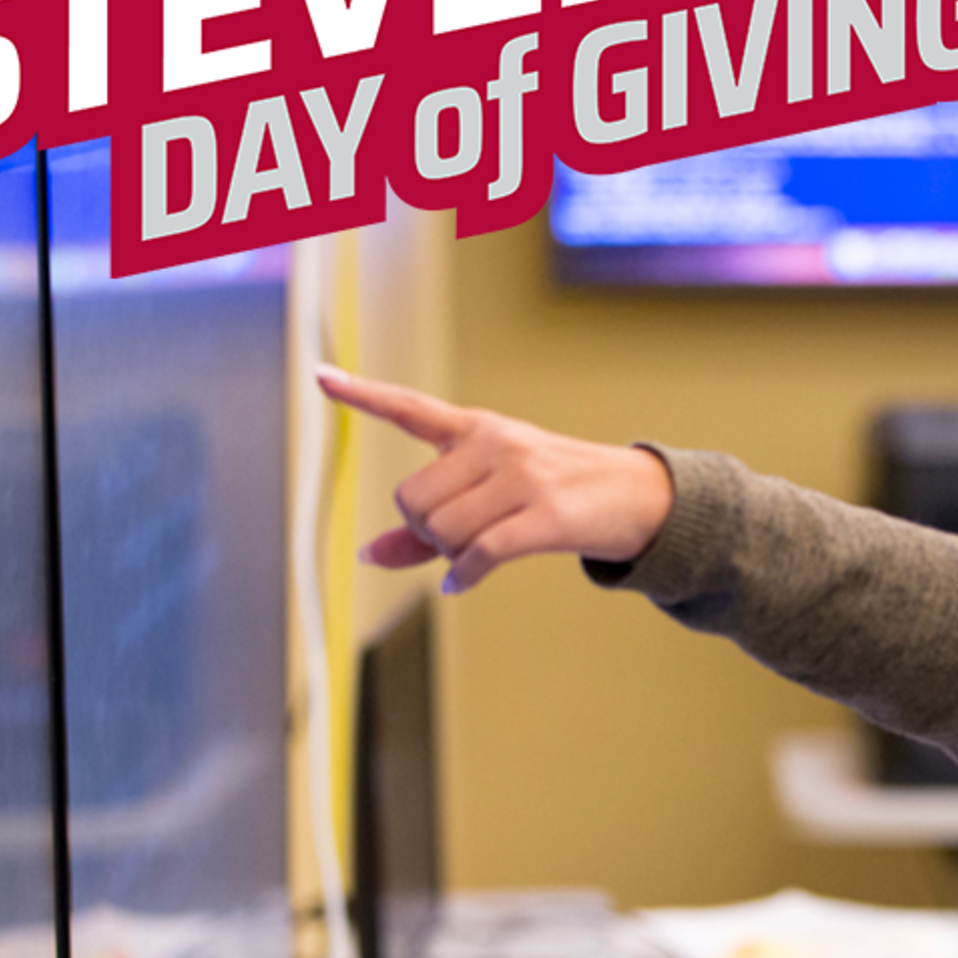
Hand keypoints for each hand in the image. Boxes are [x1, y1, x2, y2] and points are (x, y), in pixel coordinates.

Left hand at [315, 366, 673, 594]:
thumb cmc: (556, 493)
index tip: (320, 377)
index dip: (362, 395)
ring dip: (449, 554)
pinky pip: (479, 554)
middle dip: (425, 532)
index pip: (410, 408)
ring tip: (477, 552)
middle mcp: (495, 443)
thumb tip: (367, 556)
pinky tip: (464, 581)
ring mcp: (522, 476)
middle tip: (457, 537)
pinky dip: (464, 575)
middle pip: (413, 500)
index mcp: (478, 429)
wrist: (636, 496)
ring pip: (441, 530)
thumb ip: (426, 526)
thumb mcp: (493, 493)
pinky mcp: (544, 514)